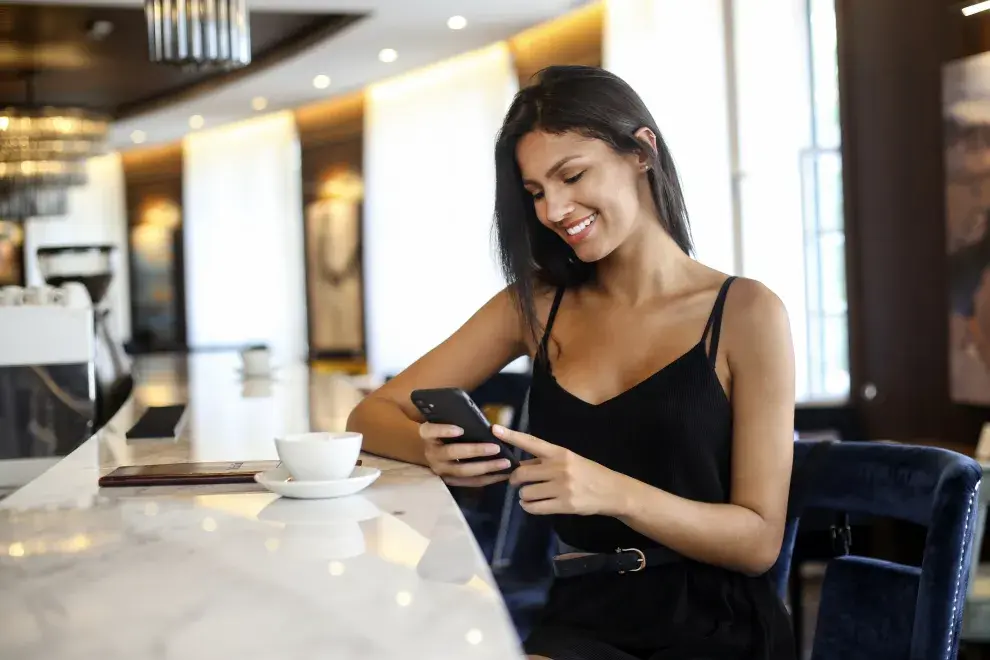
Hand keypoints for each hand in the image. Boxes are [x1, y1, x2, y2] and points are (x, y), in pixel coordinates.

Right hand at [419, 422, 511, 486]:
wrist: (434, 448)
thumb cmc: (445, 428)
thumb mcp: (445, 420)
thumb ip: (458, 417)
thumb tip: (480, 417)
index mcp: (427, 434)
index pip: (430, 431)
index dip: (444, 430)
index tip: (460, 429)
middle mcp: (431, 453)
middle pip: (451, 453)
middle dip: (475, 450)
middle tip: (495, 447)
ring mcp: (440, 469)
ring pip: (462, 471)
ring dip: (485, 467)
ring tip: (504, 462)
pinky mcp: (450, 481)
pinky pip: (470, 482)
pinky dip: (487, 478)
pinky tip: (502, 474)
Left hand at [494, 425, 623, 515]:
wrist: (613, 491)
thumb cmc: (589, 473)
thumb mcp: (569, 460)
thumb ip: (545, 462)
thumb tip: (520, 466)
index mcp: (560, 453)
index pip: (531, 442)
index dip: (511, 436)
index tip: (494, 429)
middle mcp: (559, 467)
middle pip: (522, 473)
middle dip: (515, 479)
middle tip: (516, 483)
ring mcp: (562, 487)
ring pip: (526, 493)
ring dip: (523, 496)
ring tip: (530, 495)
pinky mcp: (565, 504)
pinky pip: (535, 507)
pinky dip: (528, 507)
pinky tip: (532, 505)